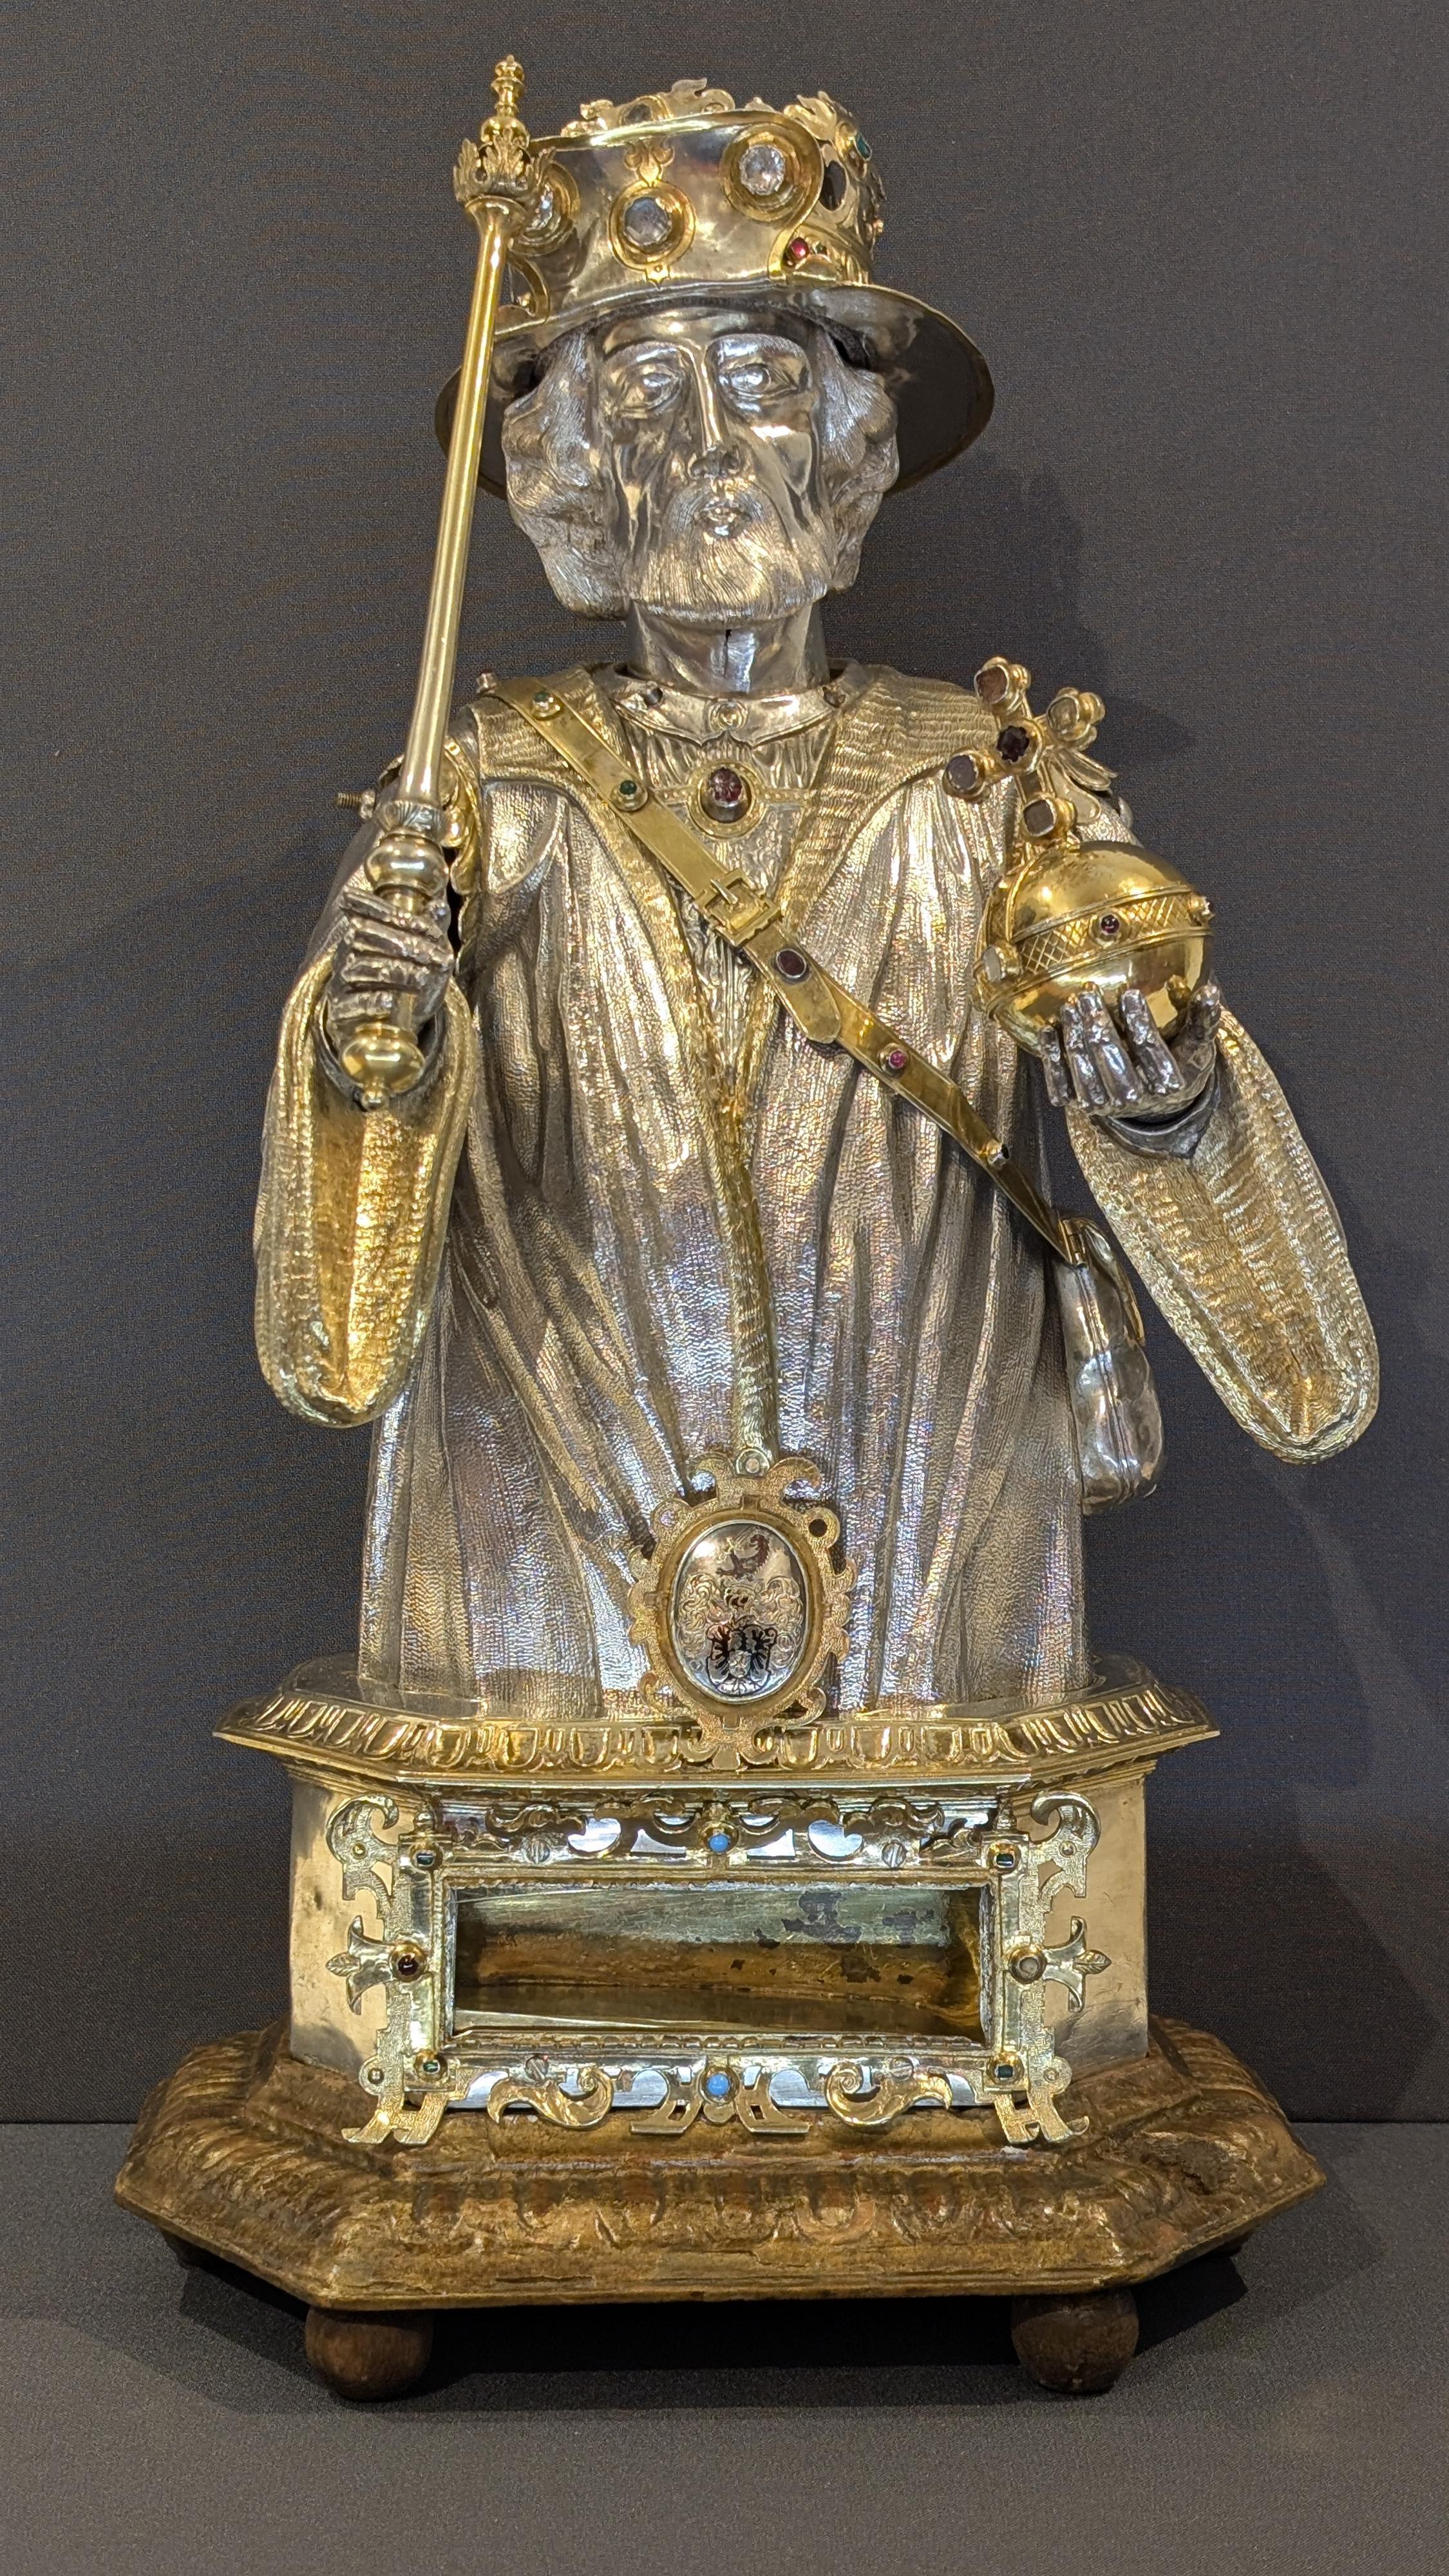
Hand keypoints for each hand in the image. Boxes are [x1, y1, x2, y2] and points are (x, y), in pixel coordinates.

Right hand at [323, 875, 455, 1060]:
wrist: (387, 1029)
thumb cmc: (404, 985)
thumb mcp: (421, 959)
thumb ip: (429, 932)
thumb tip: (439, 907)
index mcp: (361, 933)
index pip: (367, 911)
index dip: (392, 912)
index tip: (426, 926)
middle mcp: (345, 953)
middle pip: (363, 935)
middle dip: (402, 942)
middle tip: (434, 956)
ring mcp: (340, 982)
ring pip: (360, 968)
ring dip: (395, 971)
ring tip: (423, 978)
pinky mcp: (340, 1012)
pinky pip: (349, 1005)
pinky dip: (370, 1002)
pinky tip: (390, 1001)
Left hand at [1041, 978, 1221, 1117]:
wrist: (1155, 1099)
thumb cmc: (1177, 1061)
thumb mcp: (1196, 1043)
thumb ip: (1203, 1019)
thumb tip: (1211, 992)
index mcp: (1168, 1085)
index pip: (1152, 1053)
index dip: (1139, 1023)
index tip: (1130, 992)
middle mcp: (1135, 1101)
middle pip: (1115, 1064)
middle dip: (1100, 1029)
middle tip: (1090, 994)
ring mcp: (1105, 1106)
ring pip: (1087, 1076)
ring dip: (1075, 1040)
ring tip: (1071, 1006)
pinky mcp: (1081, 1105)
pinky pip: (1062, 1086)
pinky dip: (1053, 1060)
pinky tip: (1050, 1030)